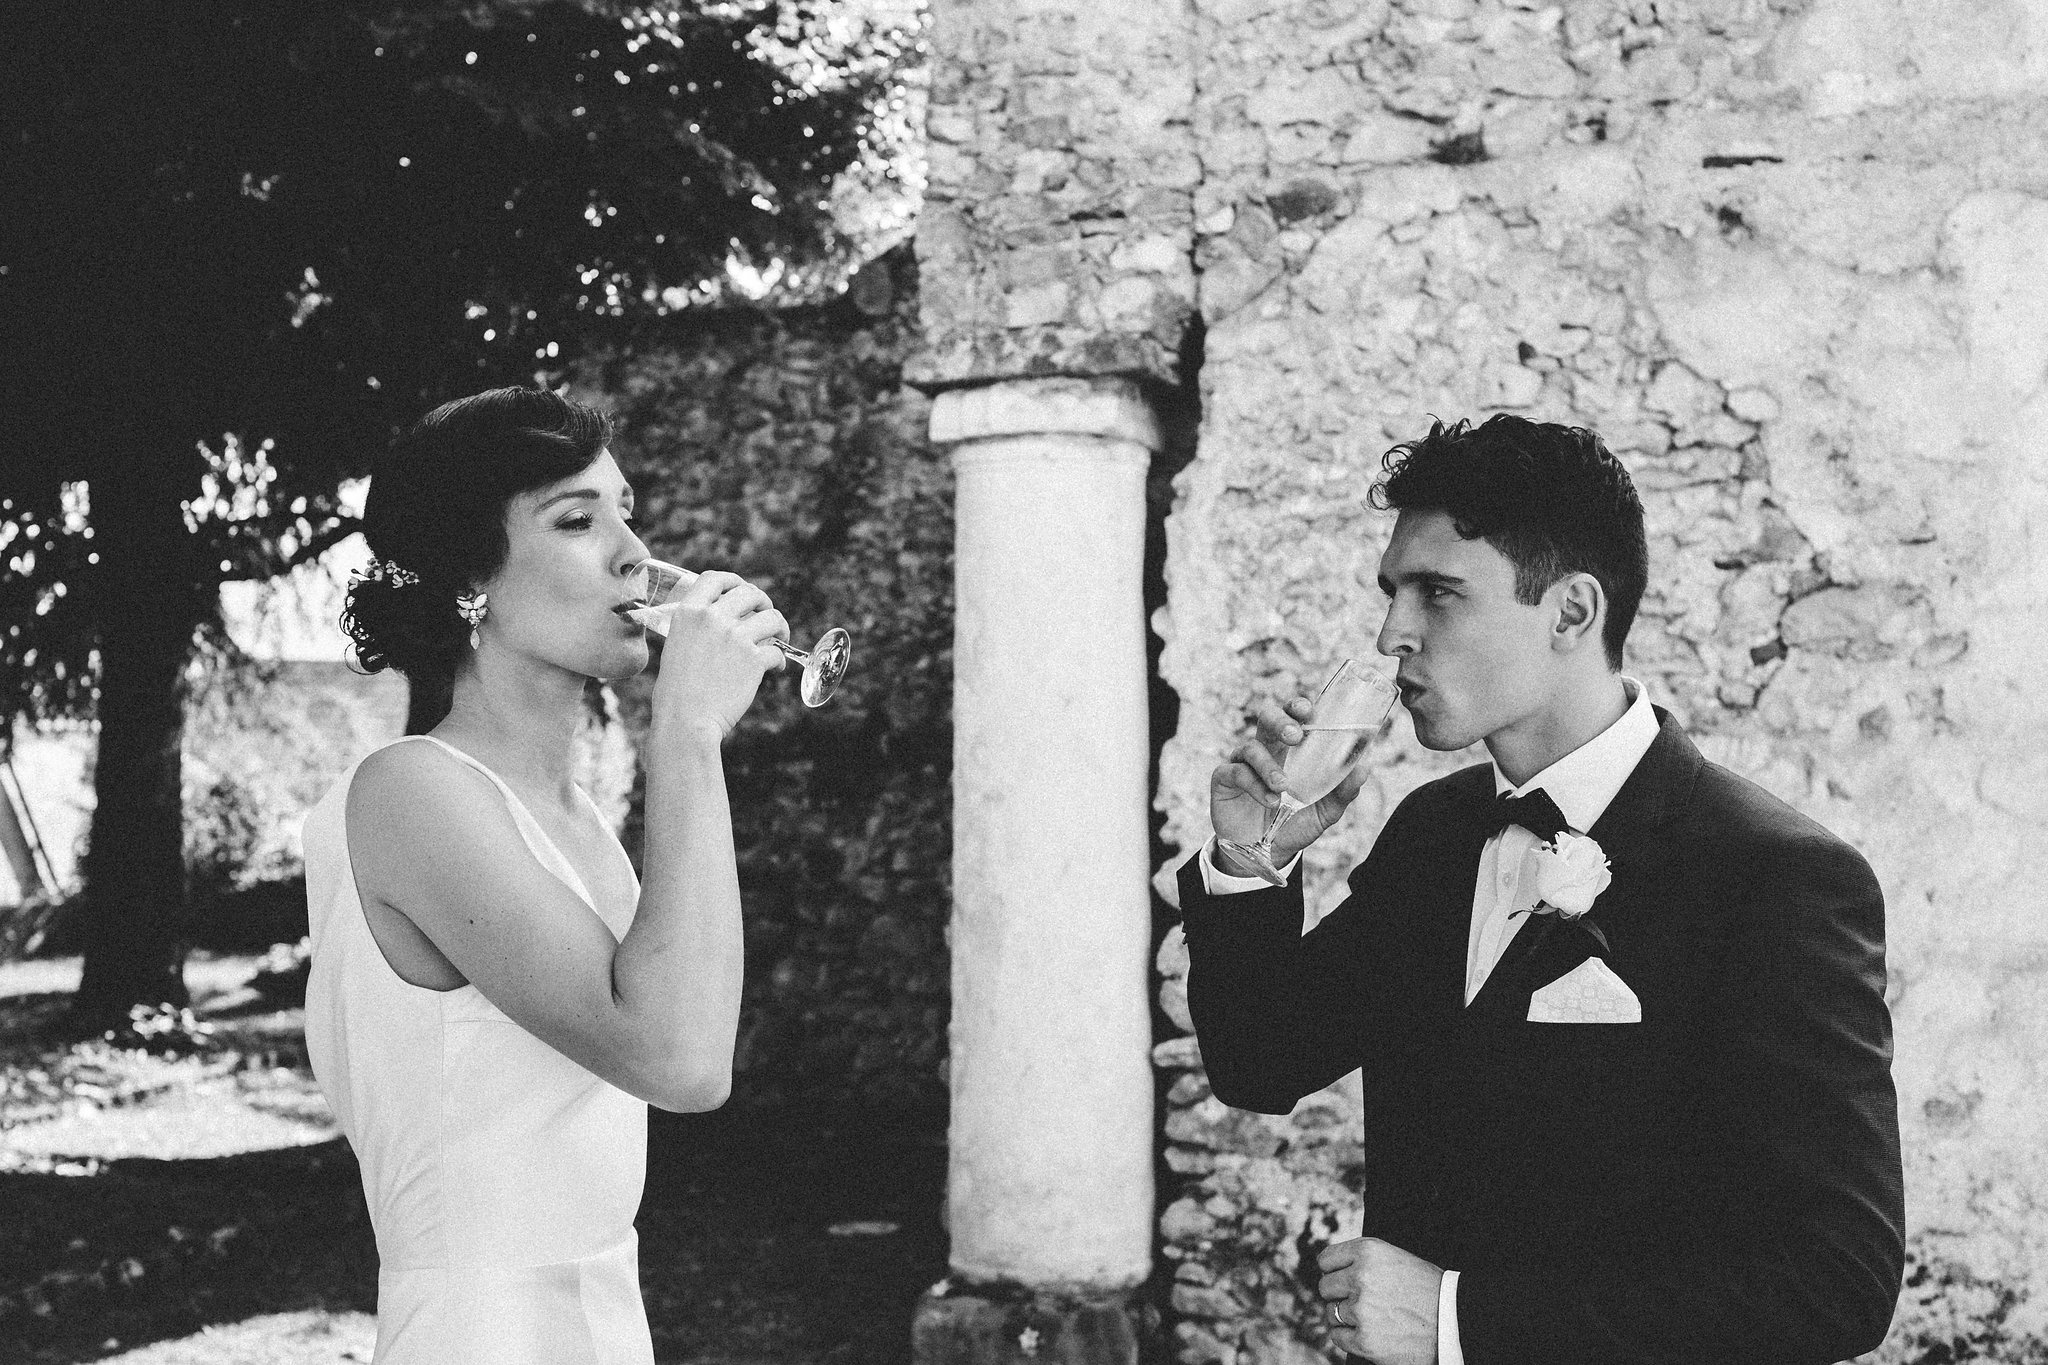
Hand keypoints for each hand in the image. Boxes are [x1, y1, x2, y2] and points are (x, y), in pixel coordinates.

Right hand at [647, 571, 789, 739]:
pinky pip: (777, 651)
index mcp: (689, 612)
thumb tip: (725, 619)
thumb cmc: (677, 690)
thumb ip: (697, 627)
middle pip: (750, 593)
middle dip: (763, 602)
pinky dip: (780, 660)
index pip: (715, 578)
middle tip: (766, 616)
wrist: (685, 719)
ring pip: (772, 618)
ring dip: (780, 628)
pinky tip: (774, 668)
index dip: (733, 581)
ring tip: (779, 640)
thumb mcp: (676, 645)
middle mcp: (712, 619)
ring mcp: (735, 637)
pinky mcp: (754, 660)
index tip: (742, 589)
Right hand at [1209, 696, 1370, 871]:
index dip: (1297, 707)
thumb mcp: (1324, 812)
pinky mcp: (1224, 780)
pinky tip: (1269, 801)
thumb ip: (1343, 791)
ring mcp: (1243, 764)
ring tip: (1283, 786)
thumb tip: (1364, 768)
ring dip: (1269, 765)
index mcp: (1290, 751)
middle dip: (1280, 721)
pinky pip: (1235, 772)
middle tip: (1294, 735)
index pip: (1292, 718)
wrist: (1266, 855)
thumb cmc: (1294, 825)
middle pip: (1267, 719)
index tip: (1308, 710)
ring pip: (1251, 748)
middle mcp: (1266, 751)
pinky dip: (1254, 785)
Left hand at [1318, 1237, 1441, 1364]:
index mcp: (1368, 1251)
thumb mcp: (1395, 1259)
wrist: (1455, 1322)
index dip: (1335, 1272)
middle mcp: (1361, 1278)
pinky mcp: (1364, 1340)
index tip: (1344, 1279)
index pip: (1326, 1260)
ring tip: (1371, 1318)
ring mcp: (1361, 1310)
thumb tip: (1330, 1271)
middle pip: (1325, 1287)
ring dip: (1346, 1317)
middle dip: (1339, 1295)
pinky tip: (1368, 1333)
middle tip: (1361, 1301)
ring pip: (1331, 1313)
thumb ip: (1363, 1260)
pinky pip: (1337, 1336)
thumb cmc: (1428, 1289)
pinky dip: (1349, 1337)